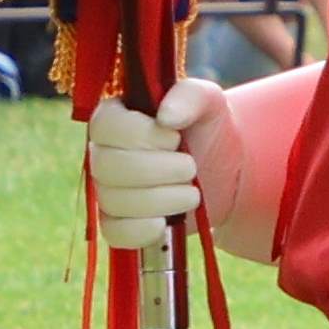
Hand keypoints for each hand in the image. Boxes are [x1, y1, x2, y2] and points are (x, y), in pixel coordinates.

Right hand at [84, 81, 231, 254]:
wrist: (225, 172)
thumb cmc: (208, 131)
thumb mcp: (209, 103)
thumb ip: (189, 95)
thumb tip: (166, 116)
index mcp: (115, 117)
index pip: (104, 126)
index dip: (140, 135)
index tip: (174, 137)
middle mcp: (103, 153)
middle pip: (108, 167)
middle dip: (158, 170)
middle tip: (190, 167)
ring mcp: (108, 190)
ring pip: (114, 201)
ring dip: (161, 200)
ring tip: (191, 193)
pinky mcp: (118, 222)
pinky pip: (114, 232)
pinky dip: (142, 230)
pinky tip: (166, 222)